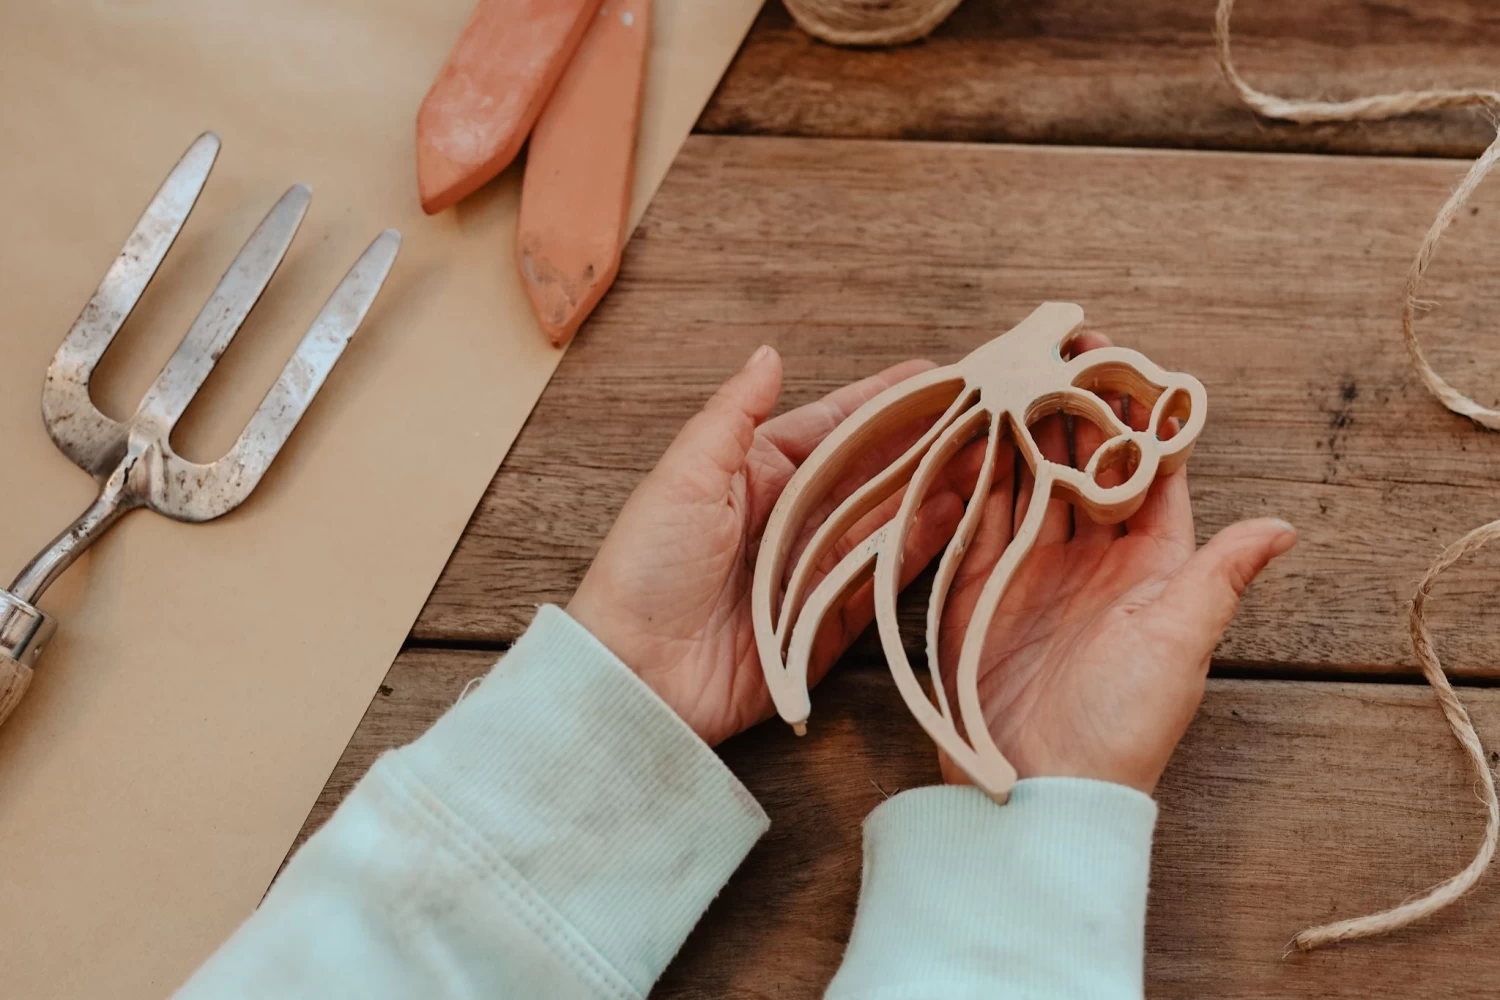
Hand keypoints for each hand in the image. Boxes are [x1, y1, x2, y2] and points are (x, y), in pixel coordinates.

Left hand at [569, 346, 964, 746]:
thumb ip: (734, 416)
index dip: (887, 399)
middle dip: (928, 439)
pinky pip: (884, 575)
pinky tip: (958, 512)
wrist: (636, 673)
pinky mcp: (828, 619)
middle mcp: (792, 515)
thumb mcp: (684, 477)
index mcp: (756, 472)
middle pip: (874, 468)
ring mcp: (814, 566)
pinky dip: (921, 544)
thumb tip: (769, 354)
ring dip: (936, 485)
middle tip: (989, 412)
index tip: (941, 374)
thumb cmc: (647, 567)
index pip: (836, 425)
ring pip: (889, 516)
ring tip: (990, 454)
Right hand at [937, 332, 1295, 793]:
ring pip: (1029, 476)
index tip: (1128, 362)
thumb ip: (1219, 576)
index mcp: (1151, 564)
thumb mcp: (1181, 644)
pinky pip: (978, 513)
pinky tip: (971, 427)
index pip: (1151, 473)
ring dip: (1023, 425)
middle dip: (1075, 405)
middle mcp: (1091, 557)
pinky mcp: (980, 583)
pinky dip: (975, 470)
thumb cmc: (1124, 723)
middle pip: (1084, 462)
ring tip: (1015, 370)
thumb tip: (1283, 526)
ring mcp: (1032, 566)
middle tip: (1060, 349)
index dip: (1142, 416)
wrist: (1041, 785)